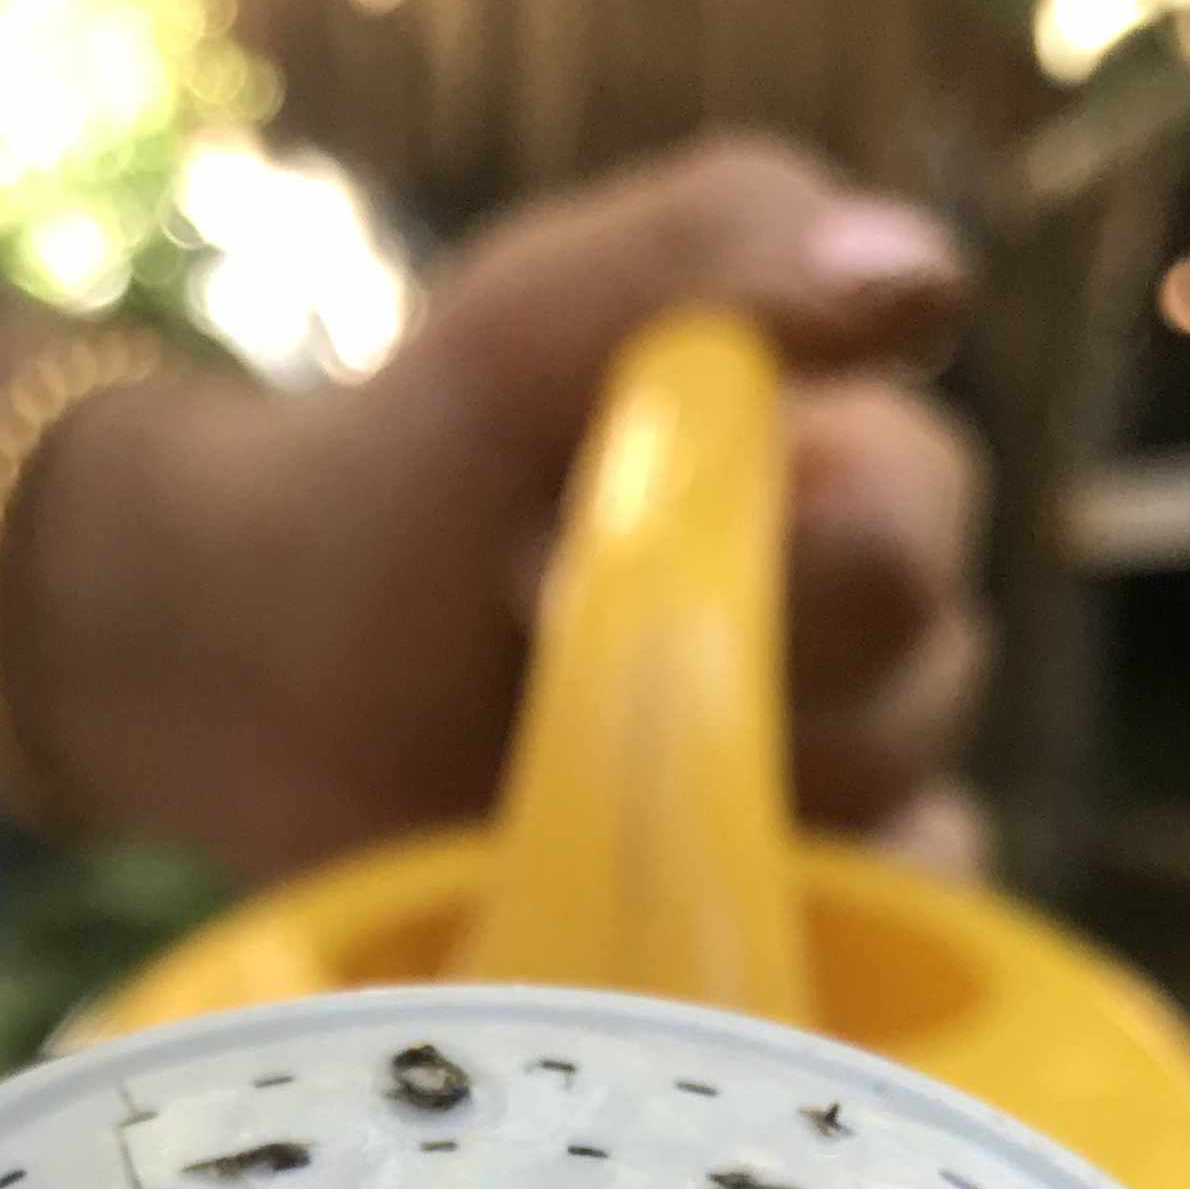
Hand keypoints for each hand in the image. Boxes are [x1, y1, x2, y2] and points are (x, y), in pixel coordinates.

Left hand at [30, 136, 984, 879]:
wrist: (259, 675)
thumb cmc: (394, 484)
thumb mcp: (520, 329)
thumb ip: (708, 252)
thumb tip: (929, 277)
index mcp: (848, 456)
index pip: (923, 518)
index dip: (770, 559)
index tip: (567, 566)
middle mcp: (876, 618)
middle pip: (926, 682)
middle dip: (735, 683)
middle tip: (543, 664)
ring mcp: (842, 776)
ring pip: (910, 814)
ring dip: (737, 808)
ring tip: (560, 771)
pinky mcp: (794, 909)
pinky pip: (892, 936)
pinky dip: (820, 933)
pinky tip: (686, 912)